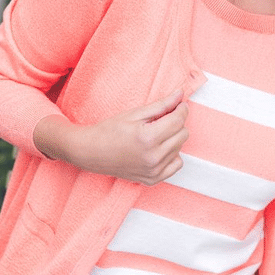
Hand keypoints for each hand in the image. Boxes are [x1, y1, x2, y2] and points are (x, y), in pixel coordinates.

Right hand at [34, 90, 188, 184]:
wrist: (91, 152)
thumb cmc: (110, 130)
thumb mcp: (135, 113)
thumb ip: (162, 105)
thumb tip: (180, 94)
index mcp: (148, 138)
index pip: (179, 120)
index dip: (181, 109)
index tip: (179, 103)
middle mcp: (153, 157)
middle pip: (183, 134)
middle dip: (176, 123)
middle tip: (162, 118)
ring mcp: (153, 171)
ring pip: (180, 148)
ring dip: (173, 138)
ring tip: (155, 134)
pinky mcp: (153, 179)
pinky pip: (176, 165)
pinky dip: (171, 155)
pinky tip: (158, 148)